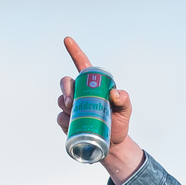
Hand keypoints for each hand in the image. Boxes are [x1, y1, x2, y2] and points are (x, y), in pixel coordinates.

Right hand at [57, 36, 144, 184]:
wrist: (111, 145)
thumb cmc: (119, 124)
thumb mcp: (125, 111)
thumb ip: (124, 100)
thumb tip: (114, 93)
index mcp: (93, 84)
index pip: (82, 64)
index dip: (74, 51)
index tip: (67, 39)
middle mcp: (80, 93)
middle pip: (66, 82)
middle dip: (66, 89)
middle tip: (71, 102)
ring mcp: (72, 107)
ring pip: (61, 100)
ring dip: (64, 105)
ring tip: (73, 114)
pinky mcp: (67, 121)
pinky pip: (60, 117)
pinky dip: (63, 120)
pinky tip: (69, 125)